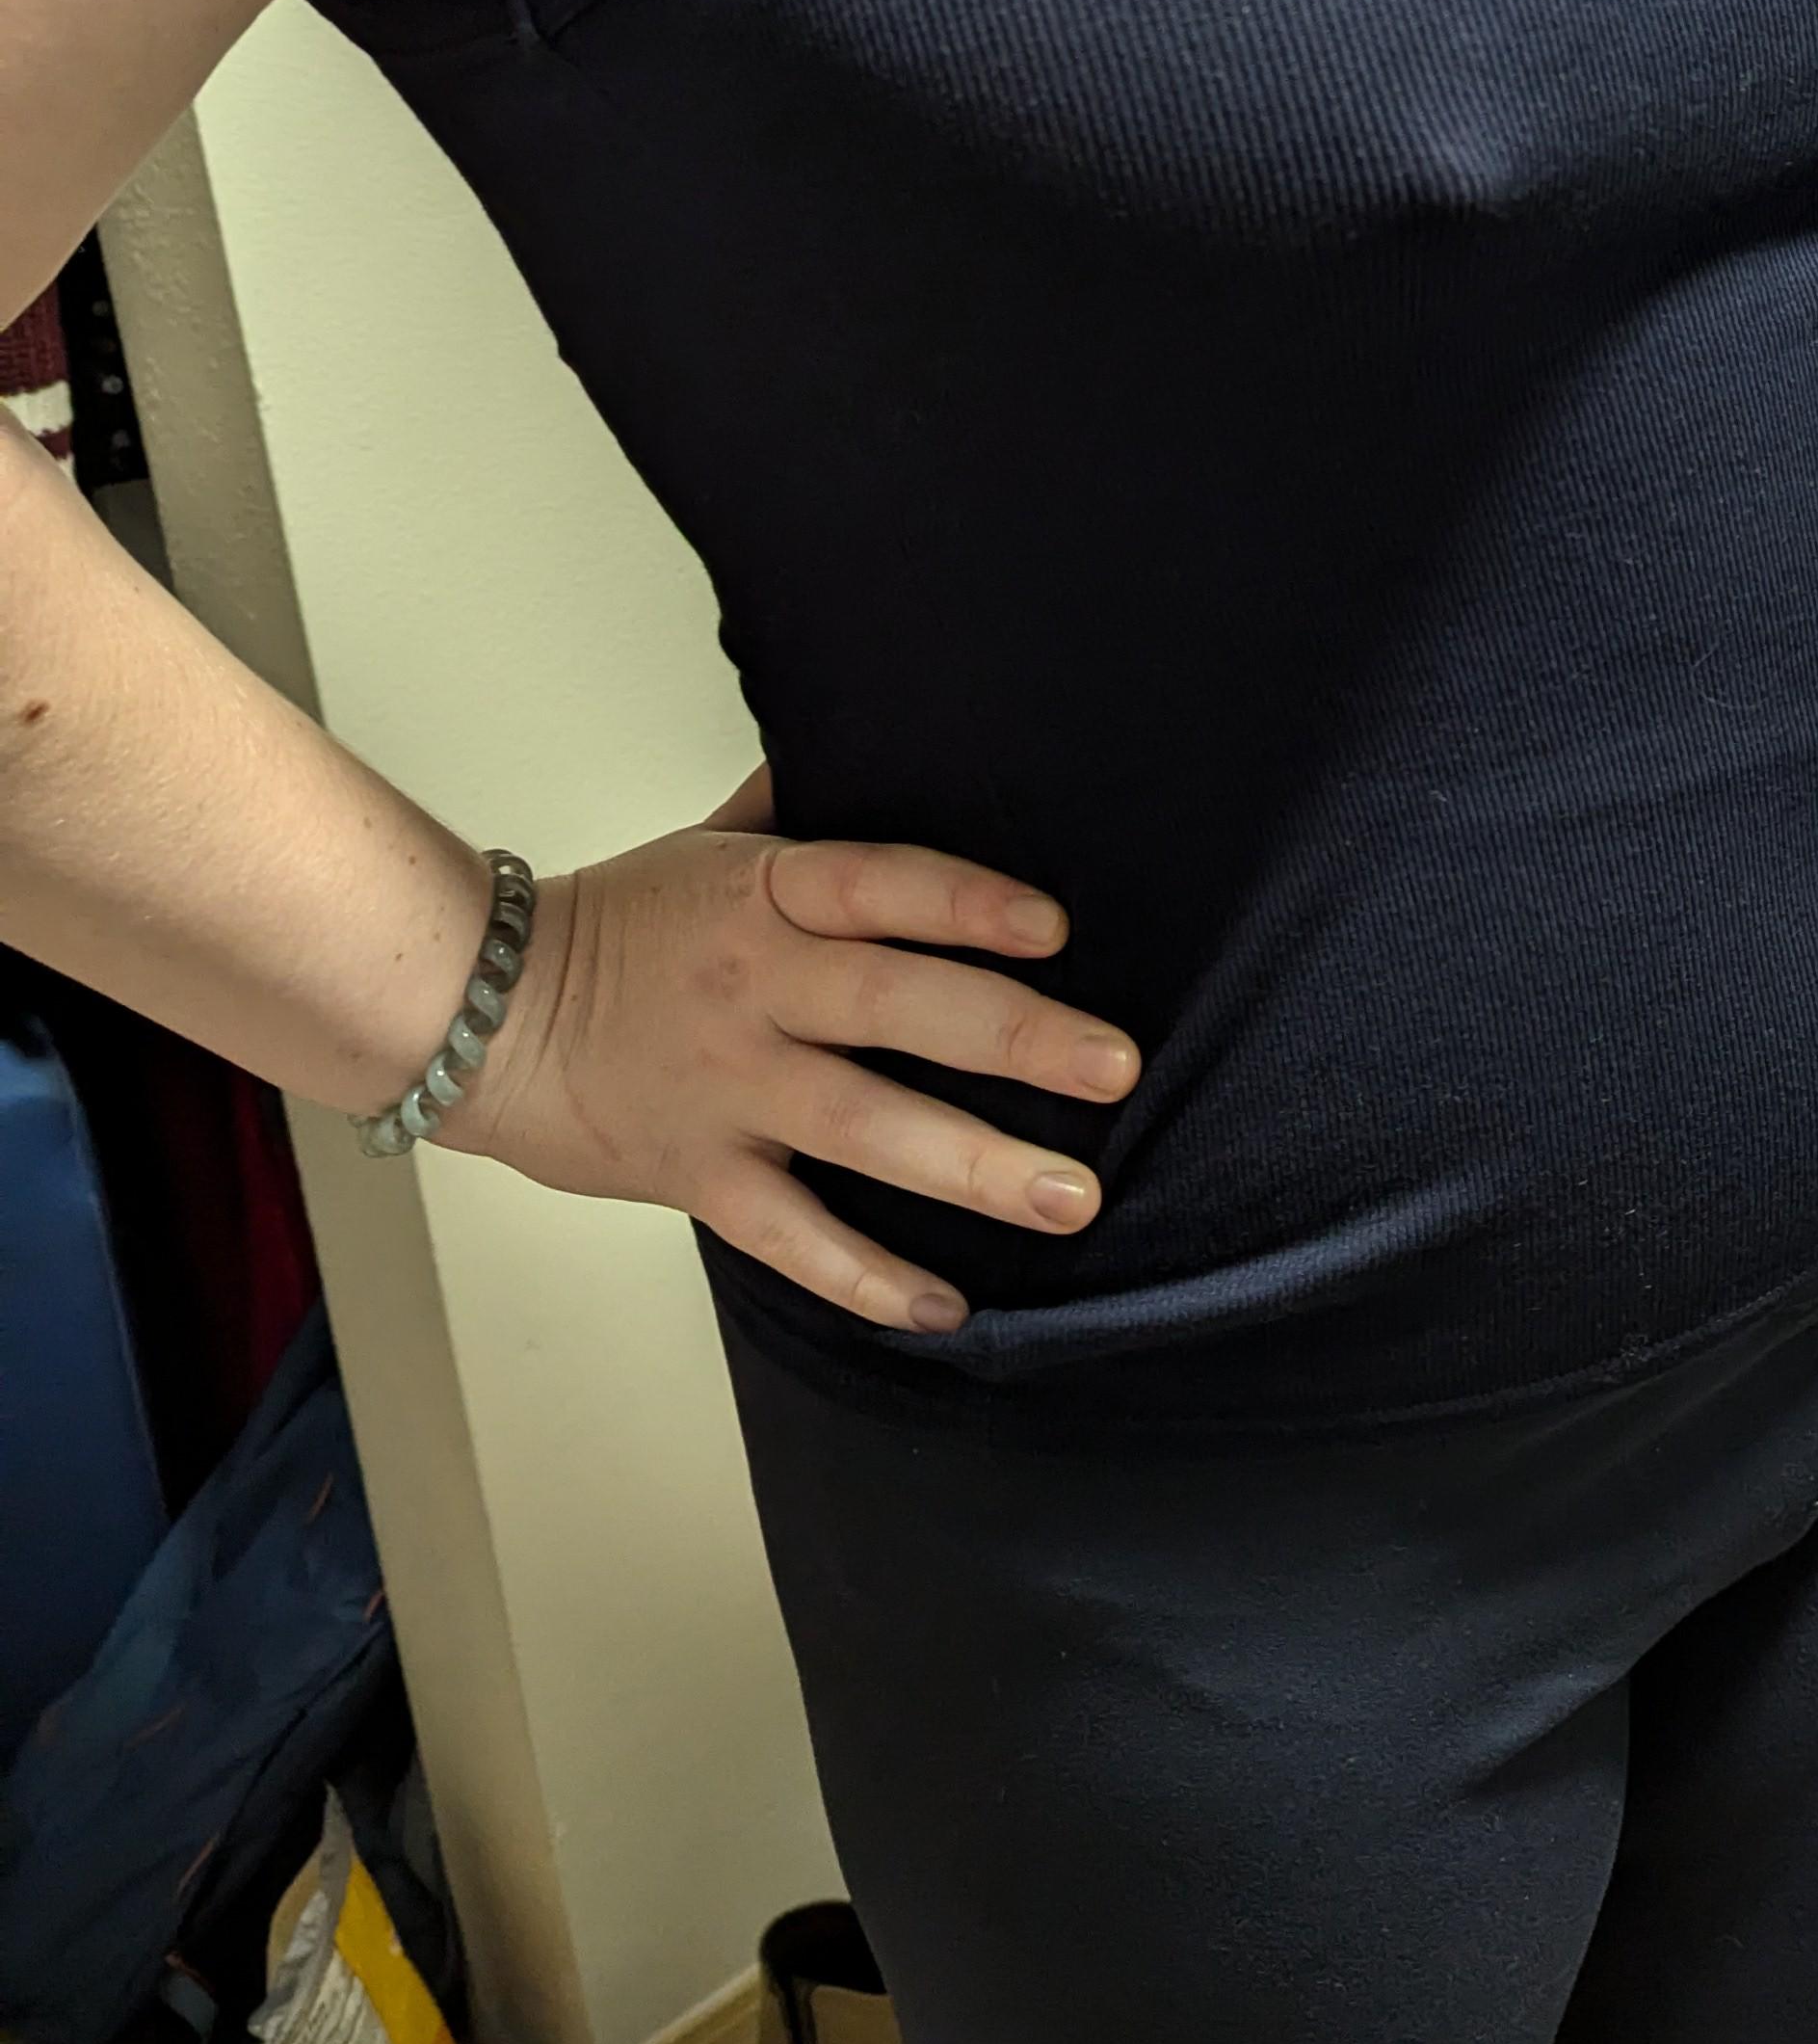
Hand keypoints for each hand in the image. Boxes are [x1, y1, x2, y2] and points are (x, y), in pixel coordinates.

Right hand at [435, 768, 1131, 1334]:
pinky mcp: (696, 1176)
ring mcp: (726, 1088)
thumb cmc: (621, 921)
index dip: (965, 903)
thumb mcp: (710, 843)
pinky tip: (948, 1306)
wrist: (477, 1013)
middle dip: (1015, 1038)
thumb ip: (801, 808)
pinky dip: (866, 1277)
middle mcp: (753, 987)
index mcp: (763, 895)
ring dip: (974, 1166)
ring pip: (863, 1128)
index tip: (1056, 930)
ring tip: (1073, 1197)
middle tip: (1116, 1070)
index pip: (878, 884)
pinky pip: (790, 1237)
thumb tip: (891, 736)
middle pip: (895, 1007)